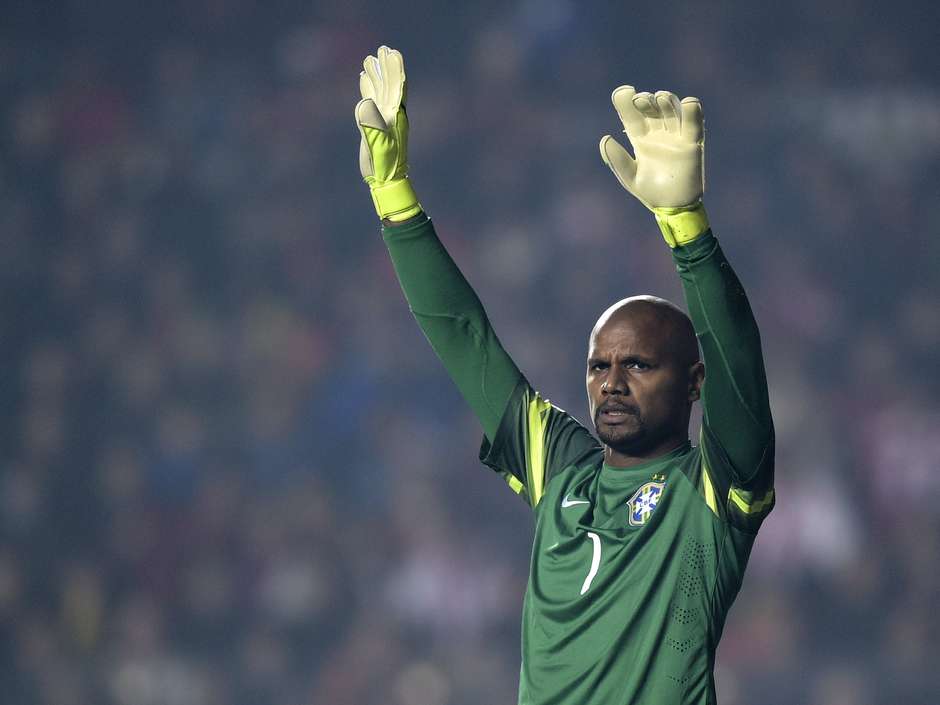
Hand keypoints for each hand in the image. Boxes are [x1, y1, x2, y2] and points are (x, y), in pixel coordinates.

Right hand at [356, 46, 420, 221]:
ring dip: (376, 74)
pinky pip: (372, 100)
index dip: (395, 70)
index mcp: (395, 115)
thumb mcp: (378, 144)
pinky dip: (368, 87)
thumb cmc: (385, 164)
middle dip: (386, 66)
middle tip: (382, 48)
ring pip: (380, 90)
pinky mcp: (374, 123)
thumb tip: (365, 102)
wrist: (386, 179)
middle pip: (390, 84)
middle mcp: (391, 113)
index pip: (397, 87)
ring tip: (370, 58)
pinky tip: (364, 78)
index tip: (392, 53)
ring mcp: (382, 118)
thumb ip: (372, 124)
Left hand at [600, 87, 703, 209]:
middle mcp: (657, 134)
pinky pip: (694, 124)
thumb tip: (605, 138)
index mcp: (640, 140)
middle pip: (651, 108)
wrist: (672, 207)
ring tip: (659, 98)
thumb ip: (617, 159)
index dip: (626, 102)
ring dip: (666, 101)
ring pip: (671, 110)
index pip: (631, 116)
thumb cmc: (649, 192)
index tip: (622, 92)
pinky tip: (688, 103)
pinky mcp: (692, 143)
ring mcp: (675, 136)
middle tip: (640, 100)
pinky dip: (692, 111)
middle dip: (646, 100)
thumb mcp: (629, 177)